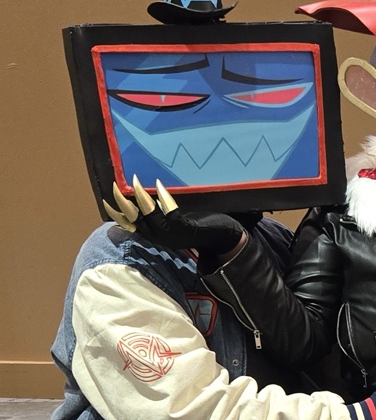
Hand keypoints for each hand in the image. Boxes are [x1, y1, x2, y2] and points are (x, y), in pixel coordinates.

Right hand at [103, 176, 245, 266]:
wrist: (225, 238)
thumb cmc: (200, 225)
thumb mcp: (176, 220)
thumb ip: (162, 212)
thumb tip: (147, 196)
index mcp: (156, 235)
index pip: (131, 226)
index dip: (117, 215)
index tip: (106, 201)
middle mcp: (161, 237)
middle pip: (135, 222)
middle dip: (123, 205)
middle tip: (114, 187)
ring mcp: (173, 234)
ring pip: (150, 218)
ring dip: (141, 199)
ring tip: (134, 181)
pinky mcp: (186, 229)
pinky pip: (170, 213)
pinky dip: (163, 199)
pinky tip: (159, 185)